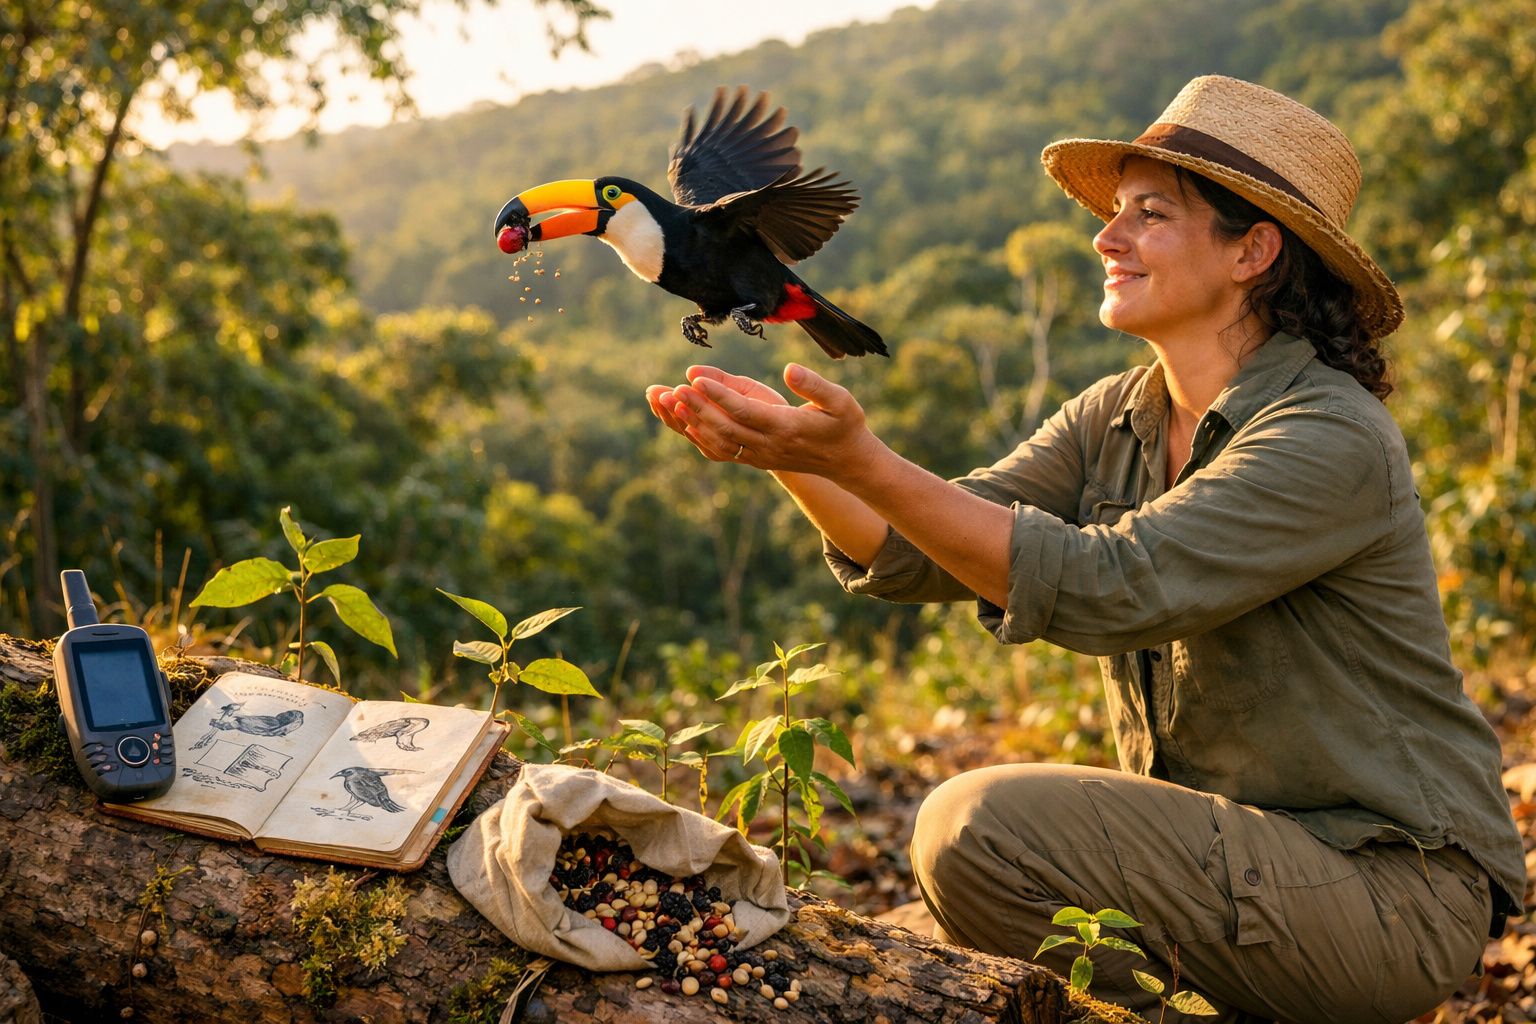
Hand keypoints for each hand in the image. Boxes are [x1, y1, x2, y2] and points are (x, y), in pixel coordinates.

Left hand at [656, 363, 883, 483]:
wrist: (846, 461)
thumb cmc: (845, 424)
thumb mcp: (840, 400)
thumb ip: (815, 385)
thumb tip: (789, 370)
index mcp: (786, 427)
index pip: (745, 411)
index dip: (719, 395)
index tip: (695, 378)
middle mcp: (769, 445)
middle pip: (724, 427)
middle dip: (696, 408)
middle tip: (671, 388)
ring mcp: (760, 456)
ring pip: (718, 441)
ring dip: (690, 422)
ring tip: (666, 402)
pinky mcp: (755, 460)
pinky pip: (721, 451)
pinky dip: (699, 437)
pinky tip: (682, 423)